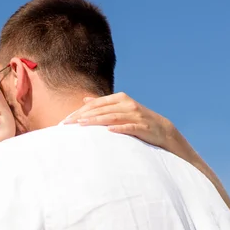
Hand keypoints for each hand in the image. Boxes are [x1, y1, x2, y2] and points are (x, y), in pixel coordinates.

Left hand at [62, 92, 178, 152]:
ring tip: (82, 124)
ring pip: (112, 117)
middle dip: (83, 116)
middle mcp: (127, 104)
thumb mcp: (120, 108)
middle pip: (101, 110)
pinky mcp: (143, 127)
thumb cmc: (136, 120)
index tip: (66, 119)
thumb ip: (103, 104)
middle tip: (68, 124)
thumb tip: (85, 100)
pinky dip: (119, 128)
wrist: (162, 130)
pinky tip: (108, 131)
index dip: (80, 111)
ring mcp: (136, 115)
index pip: (96, 104)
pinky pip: (129, 127)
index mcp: (120, 98)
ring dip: (96, 120)